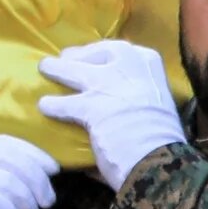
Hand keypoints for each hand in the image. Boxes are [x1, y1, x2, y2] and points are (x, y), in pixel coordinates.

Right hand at [0, 135, 57, 208]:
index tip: (53, 170)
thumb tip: (49, 165)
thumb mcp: (3, 198)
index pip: (2, 143)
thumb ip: (15, 176)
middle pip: (6, 159)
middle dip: (35, 181)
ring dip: (27, 207)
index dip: (32, 153)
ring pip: (5, 183)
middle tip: (47, 204)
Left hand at [38, 41, 185, 190]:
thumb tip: (116, 97)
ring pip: (72, 70)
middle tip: (64, 59)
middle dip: (77, 56)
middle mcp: (129, 65)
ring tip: (45, 70)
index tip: (88, 56)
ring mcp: (108, 83)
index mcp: (148, 62)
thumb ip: (137, 90)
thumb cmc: (162, 136)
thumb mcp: (156, 100)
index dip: (98, 52)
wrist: (162, 160)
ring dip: (56, 70)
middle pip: (93, 54)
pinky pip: (64, 103)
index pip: (117, 48)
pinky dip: (53, 105)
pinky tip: (46, 106)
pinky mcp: (90, 106)